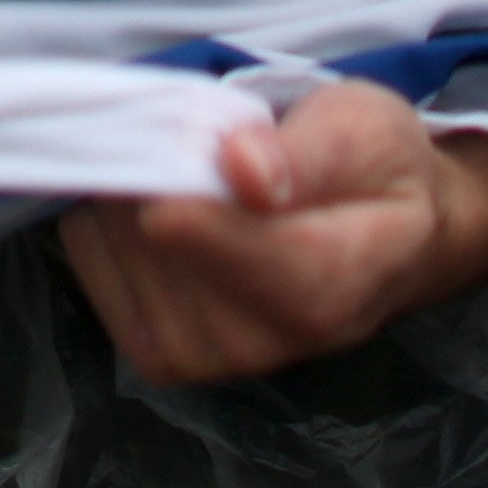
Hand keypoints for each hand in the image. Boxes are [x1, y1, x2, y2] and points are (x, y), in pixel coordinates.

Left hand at [59, 80, 487, 385]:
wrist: (396, 243)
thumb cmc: (380, 176)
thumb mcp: (364, 132)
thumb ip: (303, 155)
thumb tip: (240, 168)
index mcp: (315, 287)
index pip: (188, 226)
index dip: (181, 161)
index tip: (213, 131)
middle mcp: (253, 342)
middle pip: (143, 229)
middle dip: (164, 169)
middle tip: (219, 153)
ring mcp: (202, 356)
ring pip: (110, 239)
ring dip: (137, 194)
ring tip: (204, 186)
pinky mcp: (161, 354)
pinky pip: (90, 258)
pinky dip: (113, 223)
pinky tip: (170, 212)